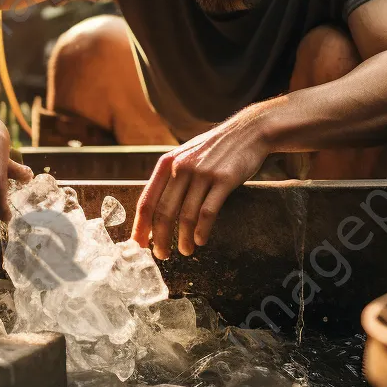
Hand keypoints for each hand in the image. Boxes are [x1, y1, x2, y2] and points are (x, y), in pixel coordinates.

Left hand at [131, 107, 271, 258]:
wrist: (248, 131)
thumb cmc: (215, 149)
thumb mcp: (186, 156)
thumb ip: (170, 179)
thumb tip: (155, 213)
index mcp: (167, 163)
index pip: (147, 201)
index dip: (141, 227)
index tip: (138, 245)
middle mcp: (181, 168)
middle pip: (163, 212)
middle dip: (160, 239)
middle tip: (161, 255)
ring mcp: (202, 173)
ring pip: (185, 216)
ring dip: (183, 239)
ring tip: (185, 251)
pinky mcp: (223, 180)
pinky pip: (208, 212)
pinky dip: (202, 231)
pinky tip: (200, 240)